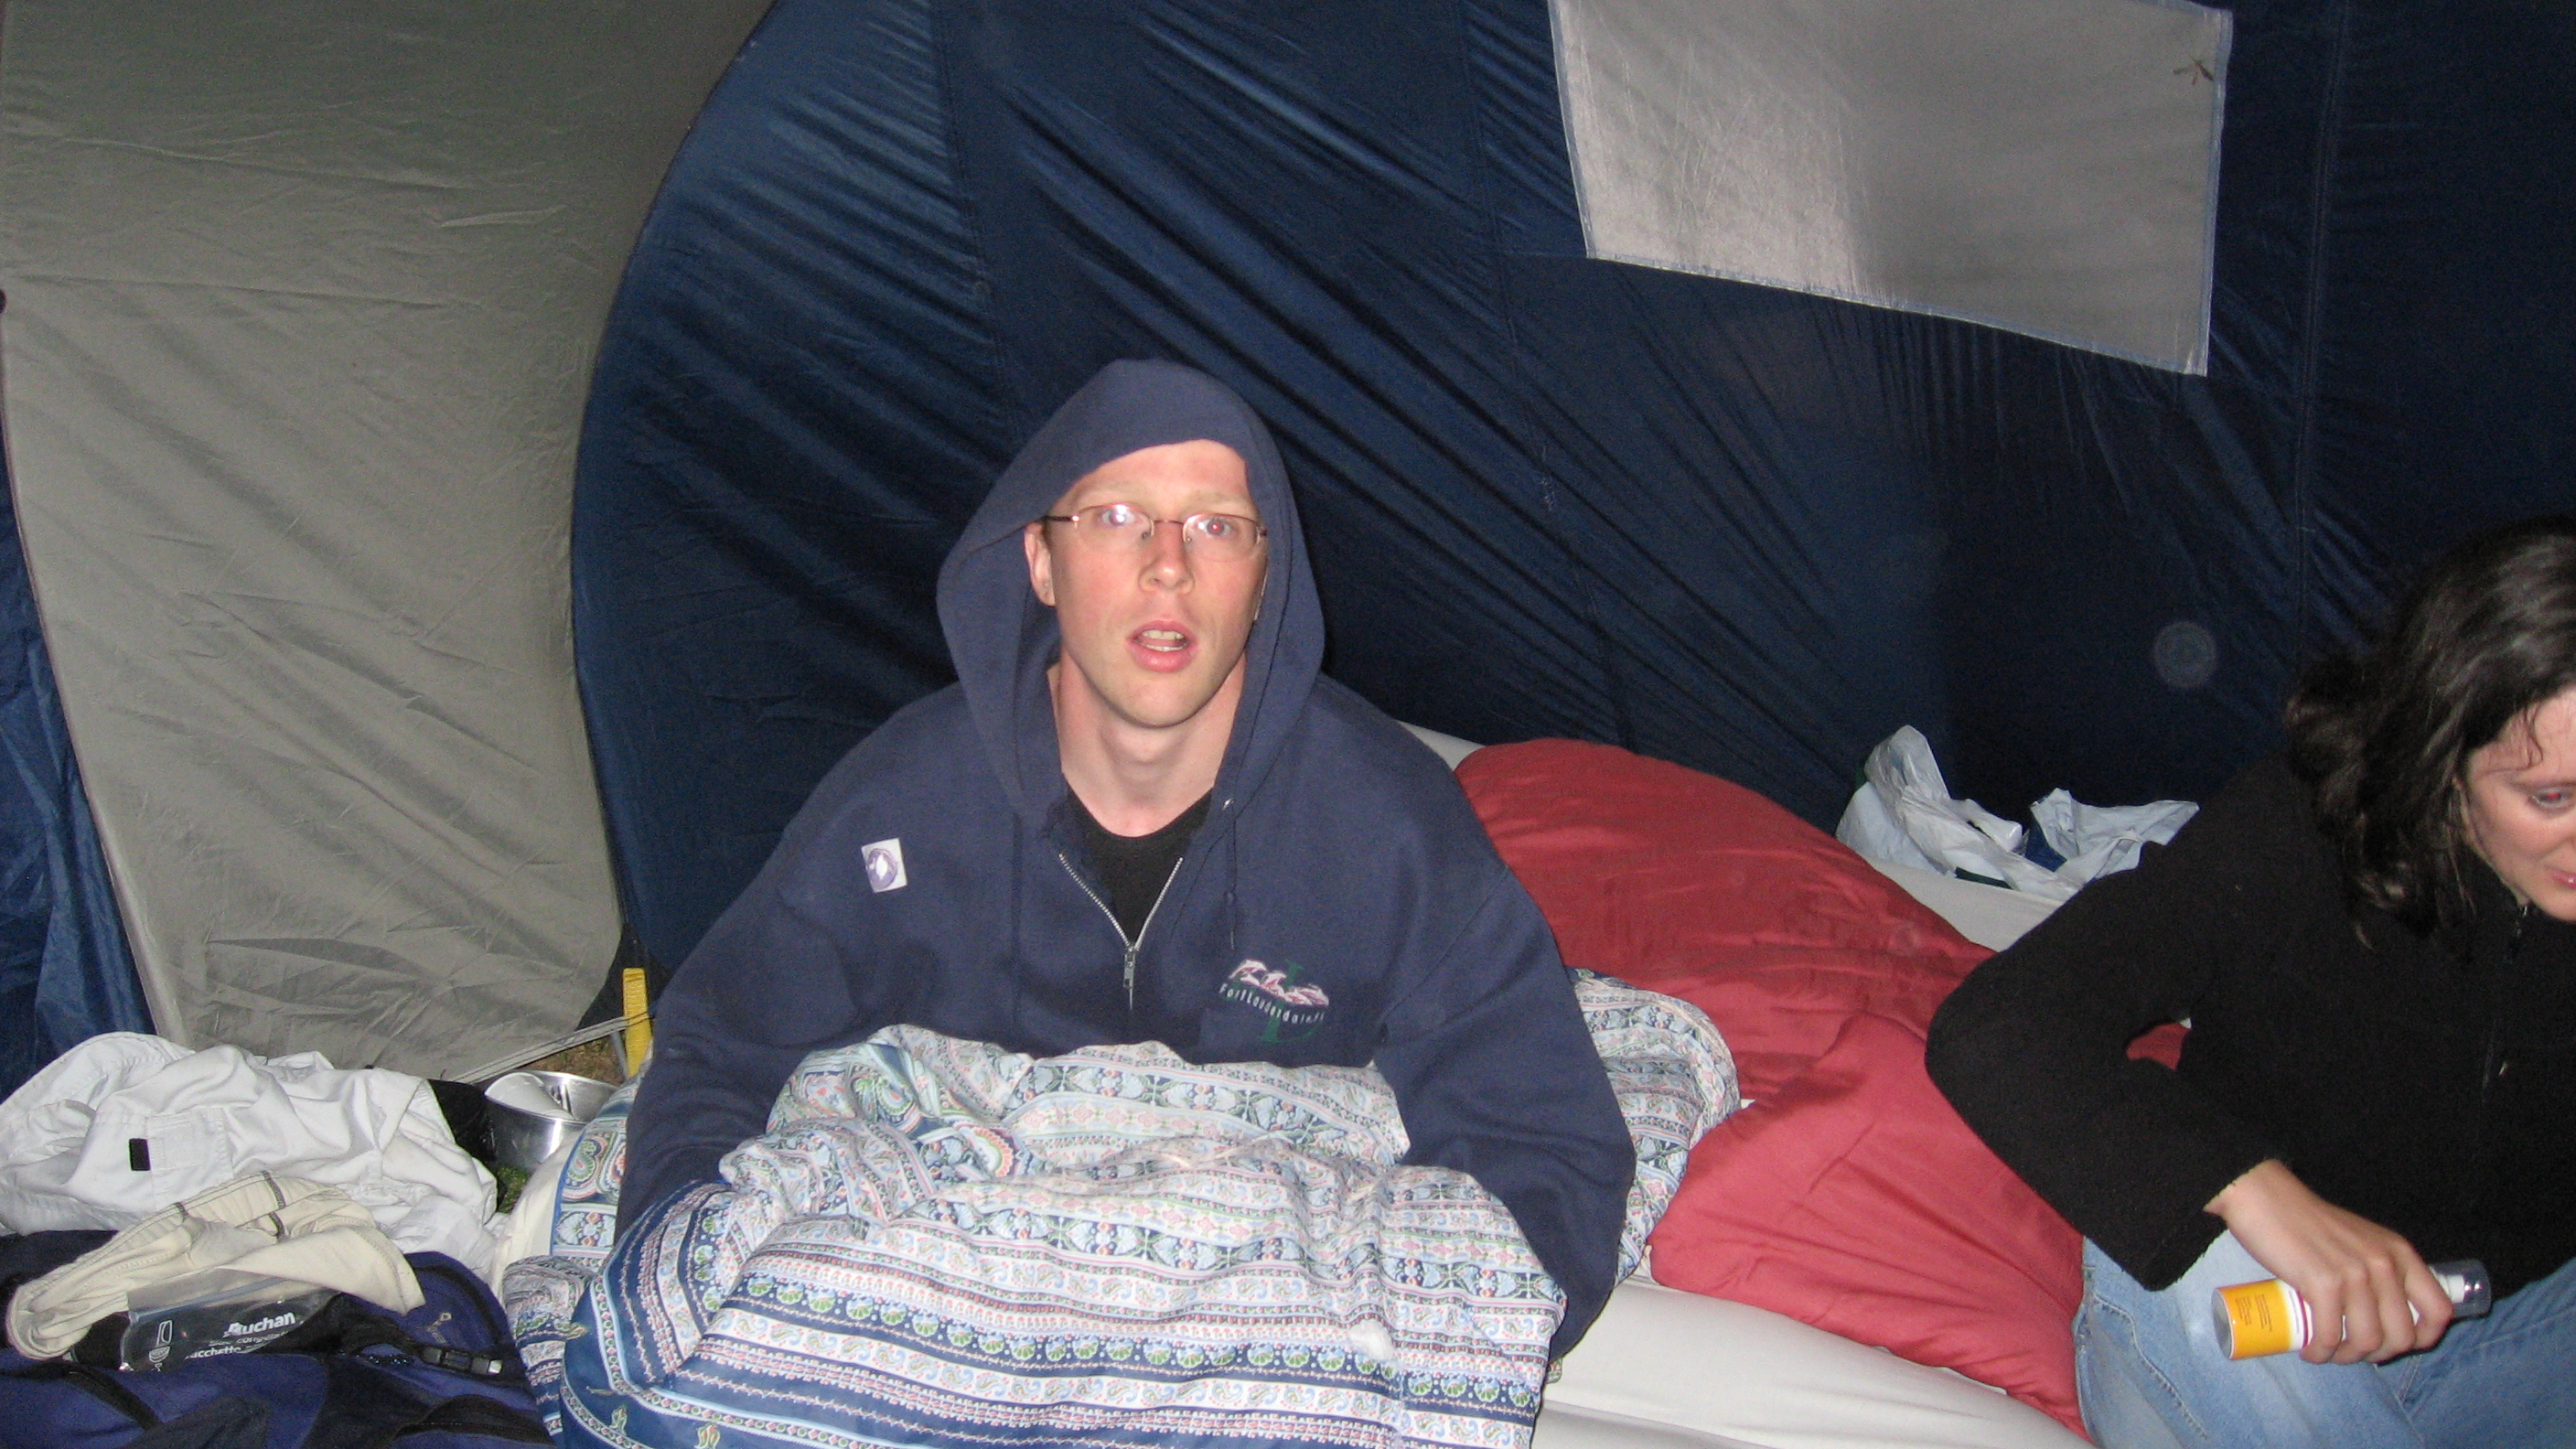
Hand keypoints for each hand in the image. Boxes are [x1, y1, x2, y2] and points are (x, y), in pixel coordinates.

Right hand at [2206, 1160, 2451, 1363]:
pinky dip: (2320, 1352)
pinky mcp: (2323, 1284)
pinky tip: (2310, 1350)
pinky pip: (2329, 1336)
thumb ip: (2379, 1268)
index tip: (2397, 1343)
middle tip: (2354, 1350)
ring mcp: (2356, 1275)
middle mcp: (2386, 1265)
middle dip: (2378, 1354)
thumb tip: (2384, 1313)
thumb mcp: (2362, 1240)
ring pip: (2368, 1341)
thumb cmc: (2310, 1222)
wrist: (2267, 1199)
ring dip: (2347, 1357)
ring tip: (2328, 1351)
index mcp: (2401, 1253)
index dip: (2424, 1337)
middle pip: (2402, 1336)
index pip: (2439, 1310)